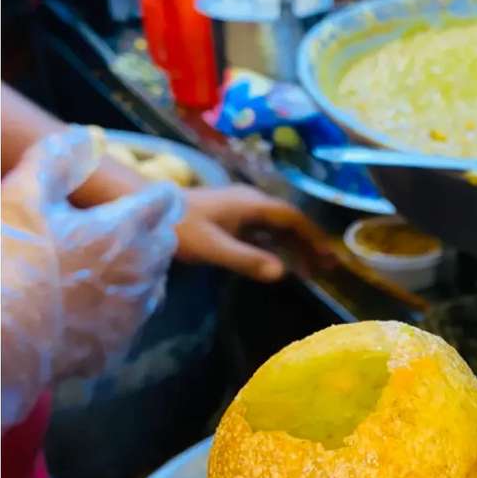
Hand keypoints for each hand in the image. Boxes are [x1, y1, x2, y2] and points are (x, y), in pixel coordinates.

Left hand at [176, 185, 327, 282]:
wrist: (146, 209)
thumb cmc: (179, 227)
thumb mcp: (213, 247)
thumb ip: (247, 260)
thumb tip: (282, 274)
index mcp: (252, 204)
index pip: (292, 218)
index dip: (313, 236)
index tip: (329, 255)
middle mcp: (251, 203)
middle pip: (290, 223)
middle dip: (310, 244)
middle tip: (330, 266)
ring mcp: (241, 211)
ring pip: (278, 229)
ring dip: (296, 247)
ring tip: (313, 269)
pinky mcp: (232, 220)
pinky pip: (264, 233)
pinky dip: (278, 248)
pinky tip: (283, 262)